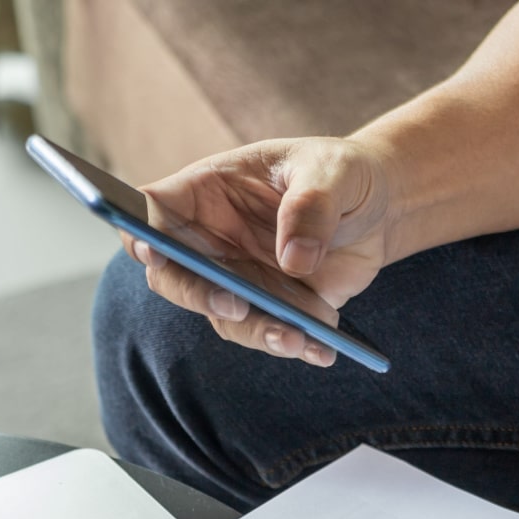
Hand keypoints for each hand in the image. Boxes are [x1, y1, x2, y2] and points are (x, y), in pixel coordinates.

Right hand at [118, 137, 396, 365]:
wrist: (378, 210)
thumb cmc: (342, 174)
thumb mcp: (333, 171)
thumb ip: (312, 204)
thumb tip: (293, 260)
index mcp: (207, 191)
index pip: (152, 211)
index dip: (140, 233)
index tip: (153, 251)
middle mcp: (209, 239)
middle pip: (172, 276)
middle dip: (199, 296)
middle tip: (237, 306)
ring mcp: (234, 278)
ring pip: (221, 316)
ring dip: (257, 331)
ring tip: (298, 337)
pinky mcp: (265, 307)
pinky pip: (264, 333)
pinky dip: (291, 344)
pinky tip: (321, 348)